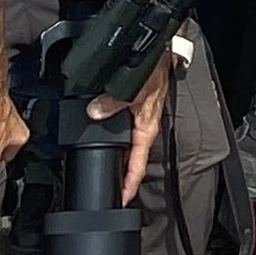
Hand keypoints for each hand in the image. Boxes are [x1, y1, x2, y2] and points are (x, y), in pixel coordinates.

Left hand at [90, 56, 172, 203]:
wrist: (160, 55)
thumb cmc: (155, 72)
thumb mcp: (132, 90)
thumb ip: (113, 103)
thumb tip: (95, 112)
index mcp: (146, 130)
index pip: (137, 166)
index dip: (128, 185)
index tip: (120, 200)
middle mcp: (142, 129)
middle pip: (130, 161)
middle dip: (119, 177)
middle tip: (105, 191)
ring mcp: (138, 122)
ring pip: (126, 148)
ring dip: (116, 159)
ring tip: (102, 172)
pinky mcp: (133, 113)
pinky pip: (123, 134)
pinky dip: (114, 142)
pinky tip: (101, 142)